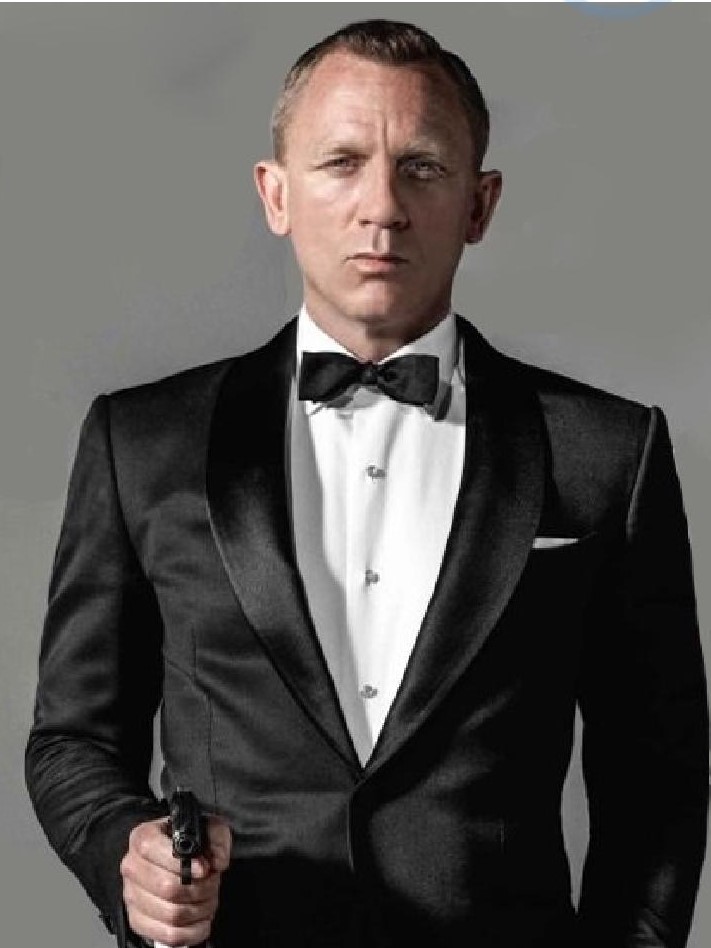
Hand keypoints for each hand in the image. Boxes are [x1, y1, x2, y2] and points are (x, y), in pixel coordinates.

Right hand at [121, 814, 230, 946]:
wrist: (178, 859)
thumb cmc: (190, 843)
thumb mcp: (209, 829)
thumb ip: (216, 839)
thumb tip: (216, 862)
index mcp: (144, 837)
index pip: (154, 850)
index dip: (183, 863)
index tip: (204, 869)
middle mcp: (133, 866)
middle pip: (168, 888)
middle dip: (199, 888)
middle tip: (211, 883)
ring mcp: (132, 895)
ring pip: (172, 914)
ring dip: (199, 909)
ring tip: (207, 898)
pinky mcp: (138, 920)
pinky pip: (168, 935)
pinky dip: (192, 932)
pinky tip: (200, 919)